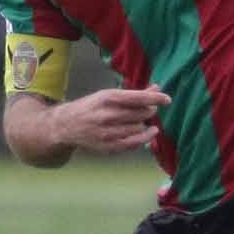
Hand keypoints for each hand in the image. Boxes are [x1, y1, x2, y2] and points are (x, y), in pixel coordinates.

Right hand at [49, 85, 169, 153]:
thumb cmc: (90, 107)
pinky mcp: (107, 146)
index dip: (156, 98)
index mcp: (108, 98)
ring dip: (144, 124)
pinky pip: (133, 143)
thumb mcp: (108, 95)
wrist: (66, 125)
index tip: (167, 99)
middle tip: (149, 110)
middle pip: (142, 113)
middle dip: (150, 111)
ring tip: (140, 120)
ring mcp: (107, 132)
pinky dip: (145, 138)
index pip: (138, 98)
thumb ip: (133, 93)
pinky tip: (150, 133)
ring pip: (139, 128)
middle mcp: (107, 115)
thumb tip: (157, 88)